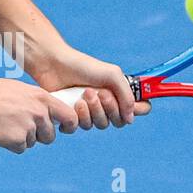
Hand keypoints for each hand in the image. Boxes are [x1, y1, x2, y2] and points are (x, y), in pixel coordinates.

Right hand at [0, 78, 80, 152]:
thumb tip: (43, 114)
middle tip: (20, 127)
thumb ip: (34, 101)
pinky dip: (10, 144)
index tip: (62, 128)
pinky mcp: (17, 141)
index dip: (68, 125)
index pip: (69, 116)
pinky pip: (20, 148)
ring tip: (4, 125)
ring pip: (33, 142)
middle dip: (38, 135)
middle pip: (50, 135)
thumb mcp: (17, 89)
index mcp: (41, 97)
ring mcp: (29, 127)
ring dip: (21, 139)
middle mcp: (39, 113)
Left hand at [27, 43, 151, 128]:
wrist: (54, 64)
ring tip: (83, 95)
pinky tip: (72, 105)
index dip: (137, 110)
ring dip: (93, 111)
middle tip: (98, 92)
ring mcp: (90, 112)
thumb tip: (131, 119)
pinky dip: (77, 118)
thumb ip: (127, 95)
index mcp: (119, 93)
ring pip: (99, 125)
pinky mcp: (73, 116)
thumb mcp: (112, 75)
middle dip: (109, 108)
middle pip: (118, 121)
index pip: (138, 109)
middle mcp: (106, 105)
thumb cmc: (83, 66)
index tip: (127, 102)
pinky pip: (79, 128)